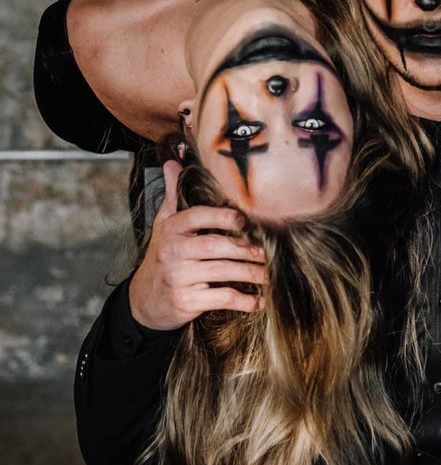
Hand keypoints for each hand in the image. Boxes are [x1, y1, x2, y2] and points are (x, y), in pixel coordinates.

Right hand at [128, 160, 265, 329]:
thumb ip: (173, 196)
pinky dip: (243, 301)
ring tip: (273, 274)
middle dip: (248, 248)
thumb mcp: (163, 225)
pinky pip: (221, 298)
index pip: (198, 216)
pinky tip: (258, 301)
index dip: (224, 216)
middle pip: (216, 245)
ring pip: (223, 271)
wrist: (144, 300)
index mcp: (172, 229)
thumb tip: (172, 162)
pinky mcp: (186, 301)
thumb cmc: (162, 257)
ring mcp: (179, 277)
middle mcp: (173, 251)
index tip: (248, 220)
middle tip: (272, 250)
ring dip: (253, 273)